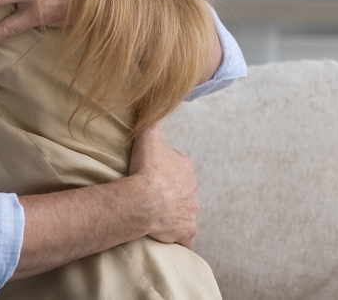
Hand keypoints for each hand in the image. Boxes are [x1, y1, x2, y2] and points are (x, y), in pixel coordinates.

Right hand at [128, 123, 198, 248]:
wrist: (145, 199)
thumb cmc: (147, 168)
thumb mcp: (148, 136)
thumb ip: (150, 120)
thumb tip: (149, 102)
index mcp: (185, 168)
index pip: (177, 166)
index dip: (164, 169)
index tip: (151, 171)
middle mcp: (193, 190)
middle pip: (182, 189)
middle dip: (171, 191)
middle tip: (152, 193)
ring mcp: (191, 212)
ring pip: (184, 211)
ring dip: (174, 212)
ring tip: (156, 213)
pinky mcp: (186, 231)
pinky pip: (184, 235)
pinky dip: (178, 236)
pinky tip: (168, 235)